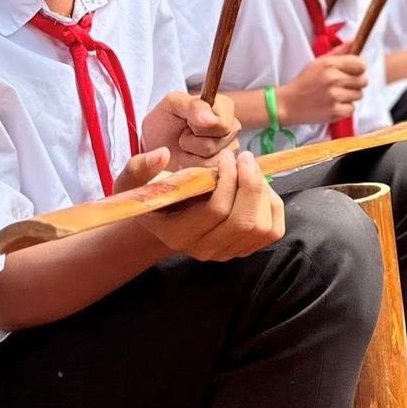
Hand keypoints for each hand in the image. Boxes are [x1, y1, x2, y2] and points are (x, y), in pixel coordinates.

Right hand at [137, 149, 284, 259]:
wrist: (166, 218)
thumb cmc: (152, 195)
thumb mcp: (134, 182)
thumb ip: (140, 168)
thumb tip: (161, 155)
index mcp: (178, 234)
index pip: (216, 210)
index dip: (228, 180)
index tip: (226, 157)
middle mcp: (204, 249)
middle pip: (244, 221)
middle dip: (251, 184)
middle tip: (244, 158)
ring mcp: (226, 252)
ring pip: (262, 226)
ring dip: (263, 192)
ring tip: (250, 170)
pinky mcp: (245, 249)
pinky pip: (272, 230)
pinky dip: (272, 204)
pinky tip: (258, 187)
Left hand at [142, 92, 240, 170]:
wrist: (154, 143)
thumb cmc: (164, 120)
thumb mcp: (173, 104)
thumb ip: (194, 106)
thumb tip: (213, 120)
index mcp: (225, 107)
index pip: (221, 125)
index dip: (198, 127)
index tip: (187, 121)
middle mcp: (233, 128)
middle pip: (216, 144)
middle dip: (192, 142)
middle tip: (183, 136)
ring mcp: (230, 150)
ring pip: (213, 161)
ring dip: (191, 156)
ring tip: (185, 148)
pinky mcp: (223, 169)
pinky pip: (209, 174)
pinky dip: (192, 168)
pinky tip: (188, 160)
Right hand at [278, 47, 367, 124]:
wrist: (288, 104)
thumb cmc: (304, 83)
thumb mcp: (318, 63)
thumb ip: (338, 53)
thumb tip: (352, 42)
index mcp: (330, 64)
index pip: (361, 65)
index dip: (359, 69)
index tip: (353, 72)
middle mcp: (334, 79)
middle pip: (363, 80)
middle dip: (356, 83)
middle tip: (343, 85)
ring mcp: (335, 96)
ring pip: (359, 95)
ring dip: (350, 96)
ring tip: (336, 95)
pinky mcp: (335, 111)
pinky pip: (352, 108)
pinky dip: (345, 108)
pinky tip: (334, 104)